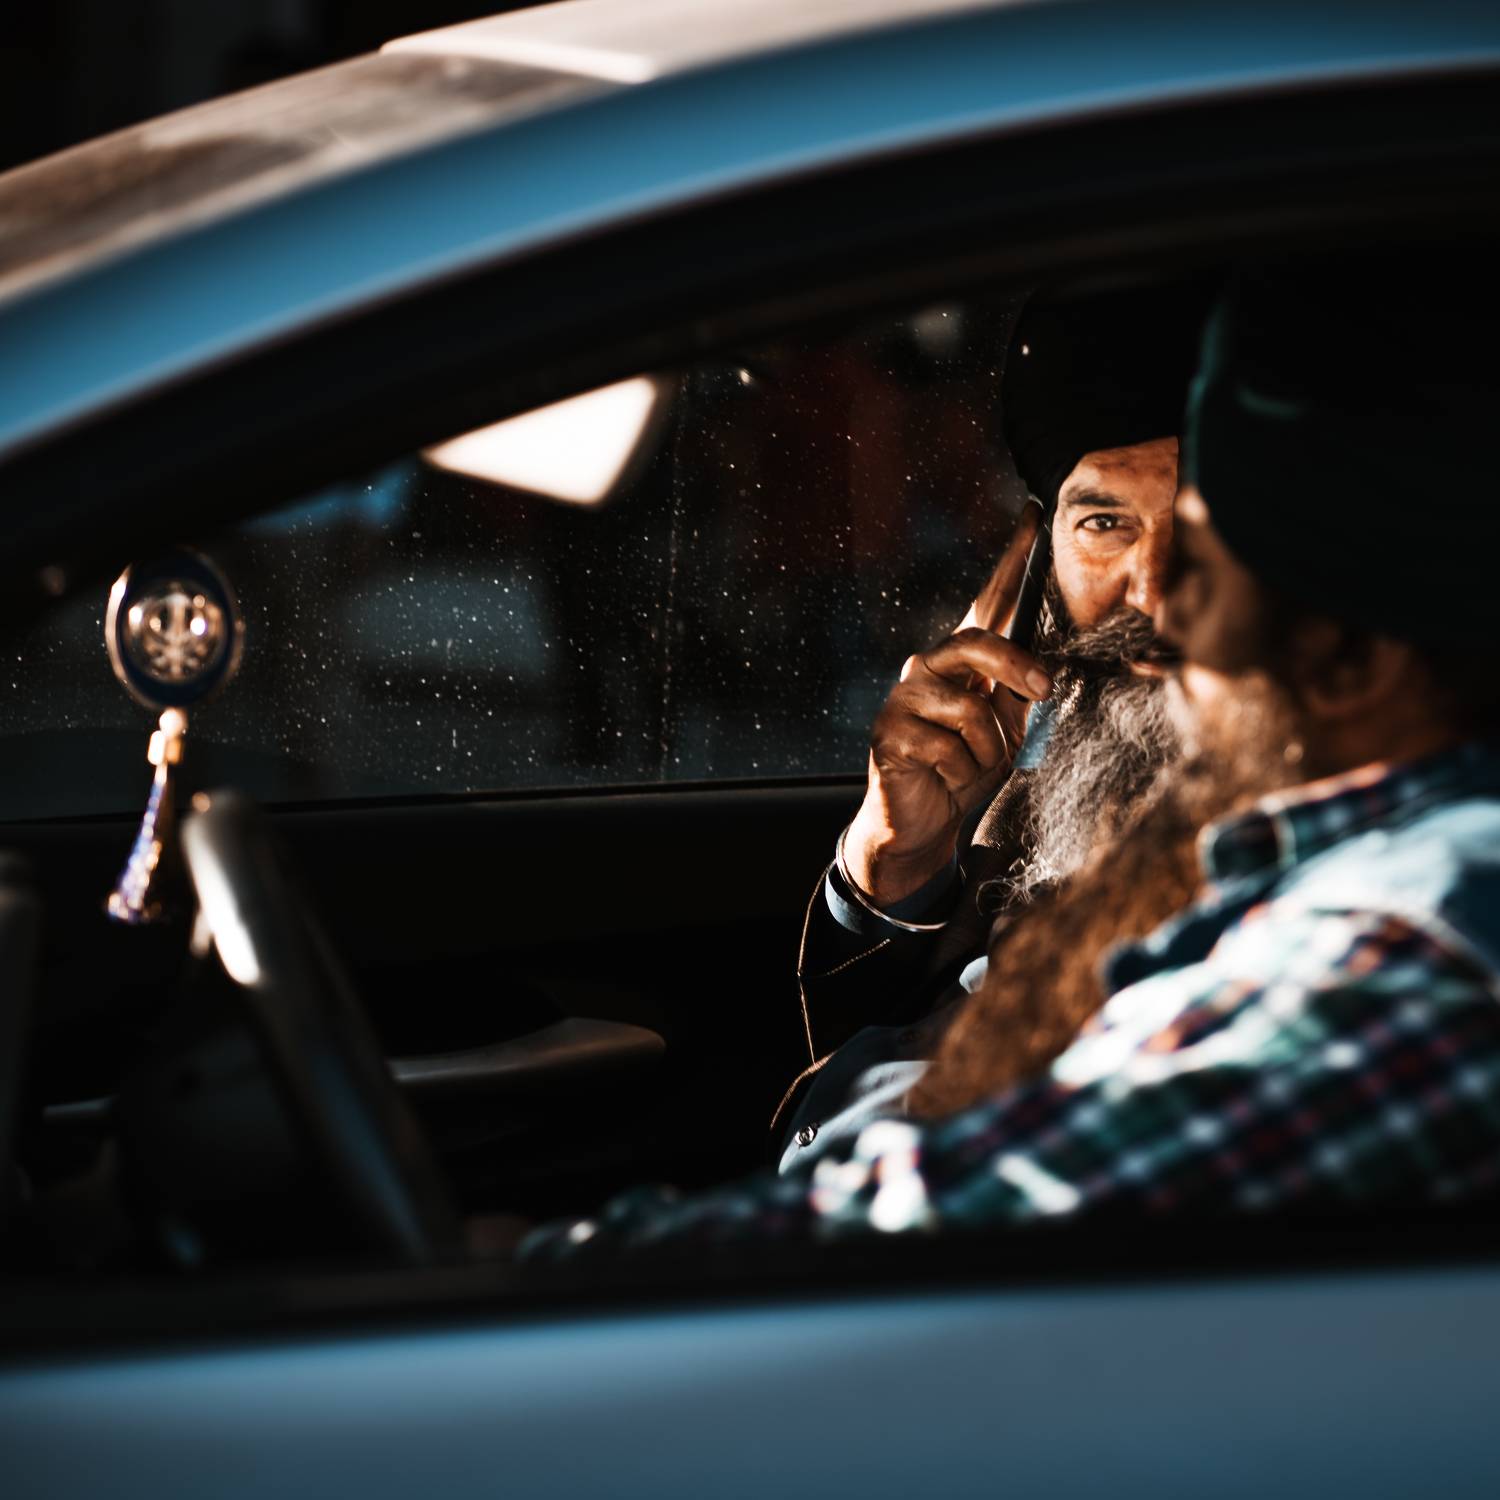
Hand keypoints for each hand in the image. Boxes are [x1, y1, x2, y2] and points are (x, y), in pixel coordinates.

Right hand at [844, 503, 1051, 905]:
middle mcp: (929, 666)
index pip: (989, 600)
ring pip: (972, 708)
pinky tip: (944, 777)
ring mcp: (905, 696)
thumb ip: (1020, 693)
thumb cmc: (965, 770)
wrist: (924, 821)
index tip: (1035, 514)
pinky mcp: (890, 732)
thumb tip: (1048, 669)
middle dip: (1018, 668)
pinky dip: (962, 772)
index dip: (1012, 558)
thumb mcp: (1005, 728)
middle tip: (1045, 691)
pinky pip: (950, 747)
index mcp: (962, 660)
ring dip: (989, 749)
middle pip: (980, 641)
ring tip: (974, 764)